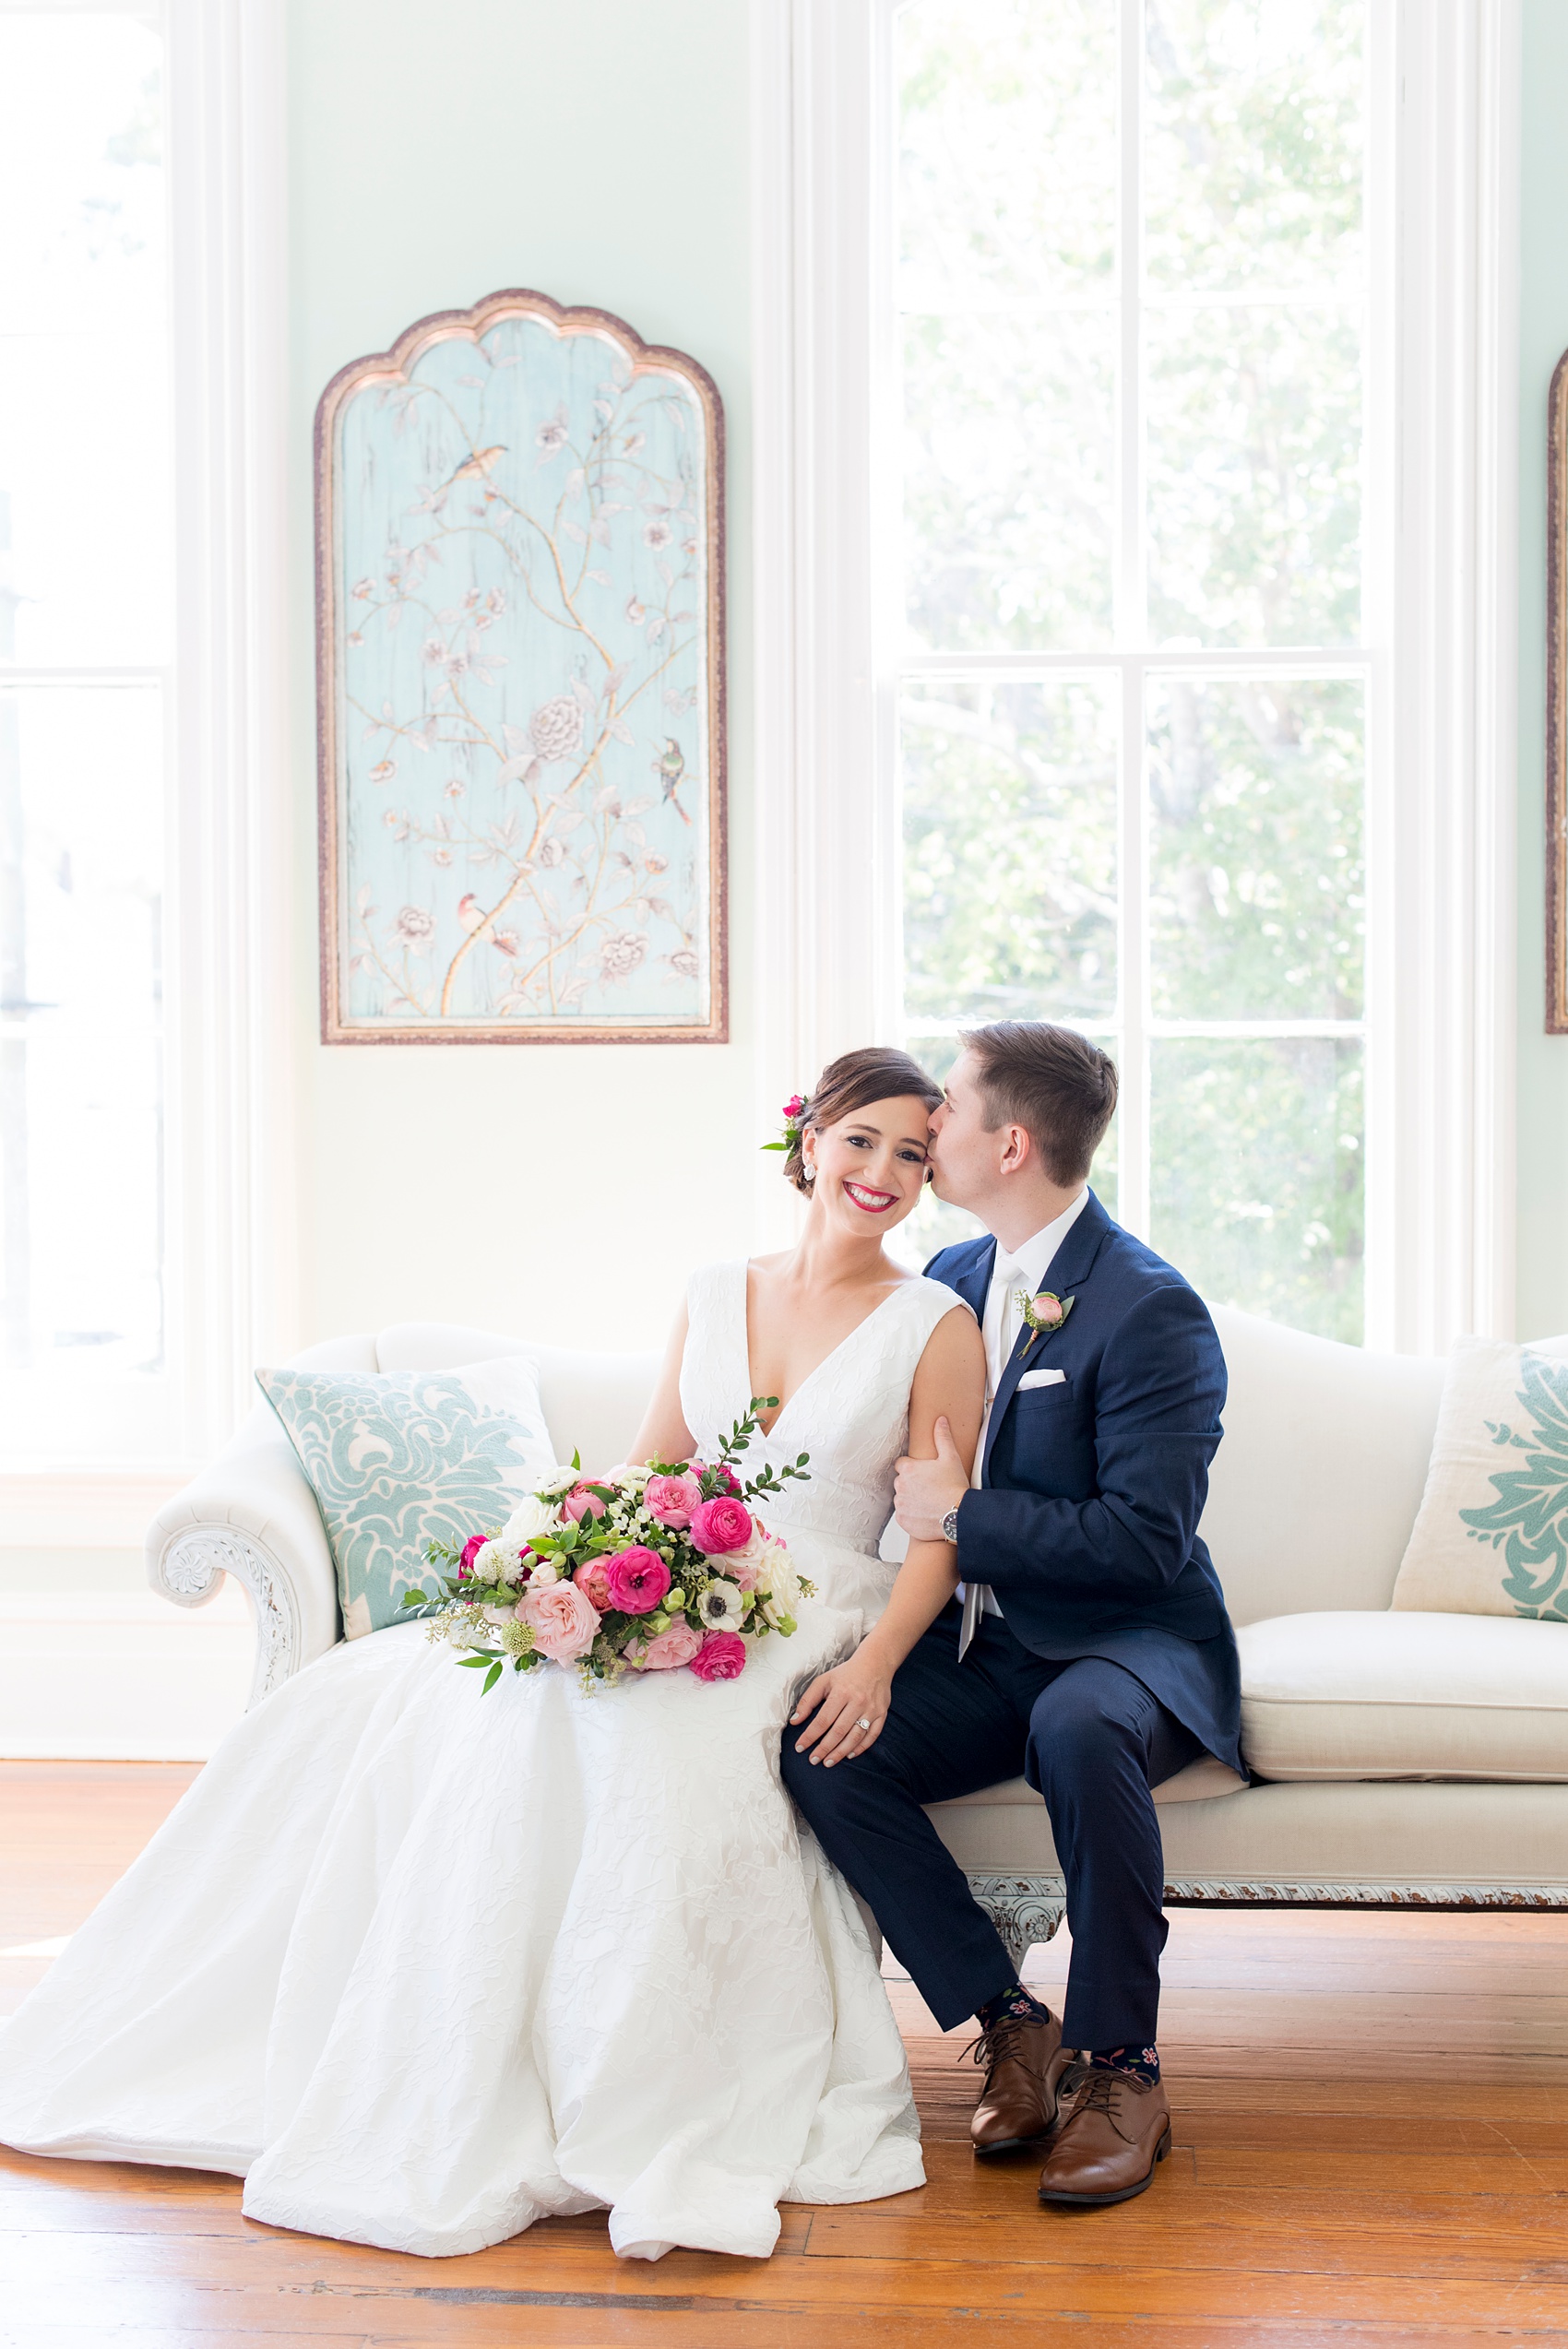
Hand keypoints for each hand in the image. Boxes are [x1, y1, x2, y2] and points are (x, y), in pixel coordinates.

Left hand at [790, 1649, 893, 1765]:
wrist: (875, 1664)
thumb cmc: (845, 1674)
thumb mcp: (823, 1681)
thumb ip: (807, 1701)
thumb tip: (795, 1721)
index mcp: (841, 1693)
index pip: (823, 1720)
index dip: (810, 1736)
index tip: (800, 1747)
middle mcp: (857, 1702)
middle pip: (839, 1731)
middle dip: (824, 1749)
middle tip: (813, 1761)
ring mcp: (871, 1709)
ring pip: (855, 1736)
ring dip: (840, 1752)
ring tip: (828, 1762)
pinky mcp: (882, 1714)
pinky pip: (872, 1735)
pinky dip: (861, 1747)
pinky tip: (849, 1754)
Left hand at [894, 1416, 968, 1542]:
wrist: (959, 1515)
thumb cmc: (955, 1486)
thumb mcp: (951, 1458)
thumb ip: (942, 1437)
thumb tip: (940, 1420)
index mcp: (908, 1469)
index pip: (902, 1464)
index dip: (913, 1468)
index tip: (924, 1473)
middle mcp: (900, 1486)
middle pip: (901, 1482)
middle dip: (912, 1484)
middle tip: (929, 1488)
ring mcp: (900, 1504)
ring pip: (902, 1499)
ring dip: (911, 1500)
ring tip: (929, 1502)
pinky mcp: (903, 1521)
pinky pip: (904, 1516)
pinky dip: (912, 1515)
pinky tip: (926, 1513)